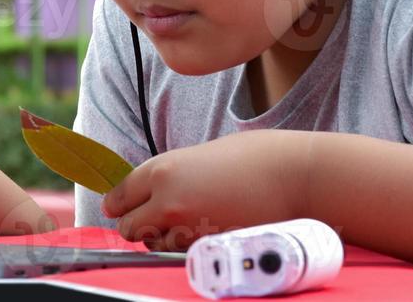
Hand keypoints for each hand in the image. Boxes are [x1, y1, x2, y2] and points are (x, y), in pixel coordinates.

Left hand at [101, 130, 318, 251]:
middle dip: (137, 225)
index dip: (118, 204)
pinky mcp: (209, 249)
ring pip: (154, 245)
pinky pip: (181, 255)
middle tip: (152, 218)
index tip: (119, 207)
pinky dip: (184, 249)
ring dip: (161, 239)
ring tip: (185, 223)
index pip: (119, 197)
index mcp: (161, 170)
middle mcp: (166, 201)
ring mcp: (187, 229)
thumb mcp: (197, 157)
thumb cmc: (251, 158)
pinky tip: (201, 233)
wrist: (293, 176)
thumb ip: (170, 176)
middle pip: (129, 228)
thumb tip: (151, 193)